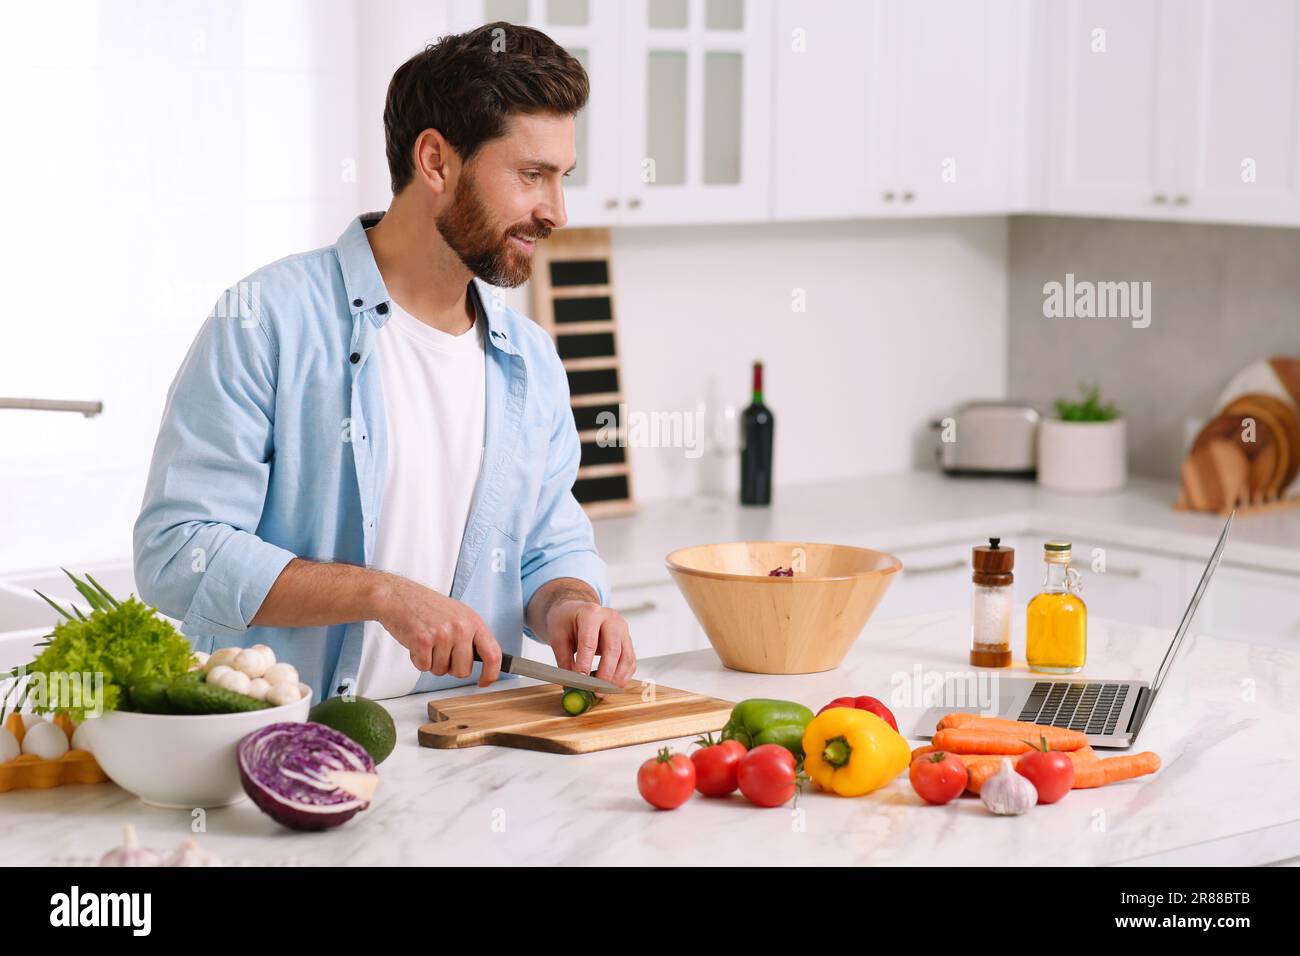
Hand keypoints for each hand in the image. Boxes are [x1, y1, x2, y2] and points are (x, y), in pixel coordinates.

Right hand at [376, 575, 501, 685]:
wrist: (399, 597)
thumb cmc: (427, 607)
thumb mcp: (459, 615)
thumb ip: (472, 636)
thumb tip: (485, 661)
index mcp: (473, 621)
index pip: (493, 654)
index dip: (491, 674)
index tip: (484, 681)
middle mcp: (461, 628)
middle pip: (463, 671)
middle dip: (451, 667)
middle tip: (441, 650)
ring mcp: (442, 634)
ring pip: (441, 671)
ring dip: (432, 662)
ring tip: (427, 642)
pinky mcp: (423, 641)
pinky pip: (424, 667)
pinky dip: (418, 660)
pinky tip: (417, 643)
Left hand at [545, 600, 635, 686]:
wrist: (576, 611)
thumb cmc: (567, 621)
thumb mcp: (558, 637)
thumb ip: (564, 660)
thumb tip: (571, 683)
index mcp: (590, 613)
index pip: (589, 642)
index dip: (585, 663)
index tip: (580, 680)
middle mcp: (611, 619)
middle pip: (613, 649)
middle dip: (605, 674)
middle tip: (596, 690)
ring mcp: (622, 629)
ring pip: (626, 657)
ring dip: (617, 678)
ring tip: (604, 692)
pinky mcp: (627, 640)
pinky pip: (630, 661)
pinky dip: (623, 676)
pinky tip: (613, 686)